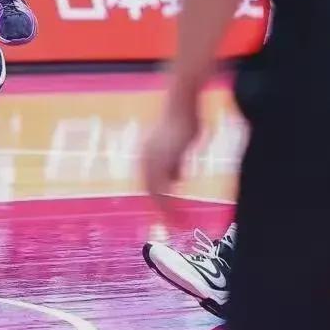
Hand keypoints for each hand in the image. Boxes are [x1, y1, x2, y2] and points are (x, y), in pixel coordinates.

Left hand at [142, 87, 201, 221]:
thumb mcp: (181, 146)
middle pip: (149, 190)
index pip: (149, 182)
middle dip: (161, 208)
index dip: (156, 197)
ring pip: (155, 193)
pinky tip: (176, 214)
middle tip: (170, 224)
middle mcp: (145, 158)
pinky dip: (169, 205)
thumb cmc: (185, 120)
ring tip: (174, 224)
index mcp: (147, 154)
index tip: (165, 212)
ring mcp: (151, 160)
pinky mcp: (160, 161)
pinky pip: (162, 189)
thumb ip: (176, 162)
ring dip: (165, 210)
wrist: (182, 104)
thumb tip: (177, 177)